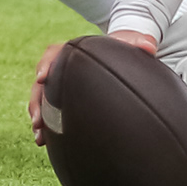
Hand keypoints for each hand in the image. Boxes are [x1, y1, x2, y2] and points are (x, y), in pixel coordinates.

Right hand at [27, 31, 154, 143]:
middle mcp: (61, 67)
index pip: (53, 54)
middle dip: (37, 100)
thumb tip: (150, 47)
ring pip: (41, 99)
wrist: (118, 55)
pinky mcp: (62, 99)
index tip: (42, 78)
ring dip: (38, 116)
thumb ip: (137, 44)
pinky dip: (45, 126)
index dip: (45, 66)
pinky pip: (48, 112)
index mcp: (73, 51)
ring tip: (39, 136)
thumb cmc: (121, 48)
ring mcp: (60, 83)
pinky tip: (44, 141)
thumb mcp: (128, 44)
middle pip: (41, 83)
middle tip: (38, 119)